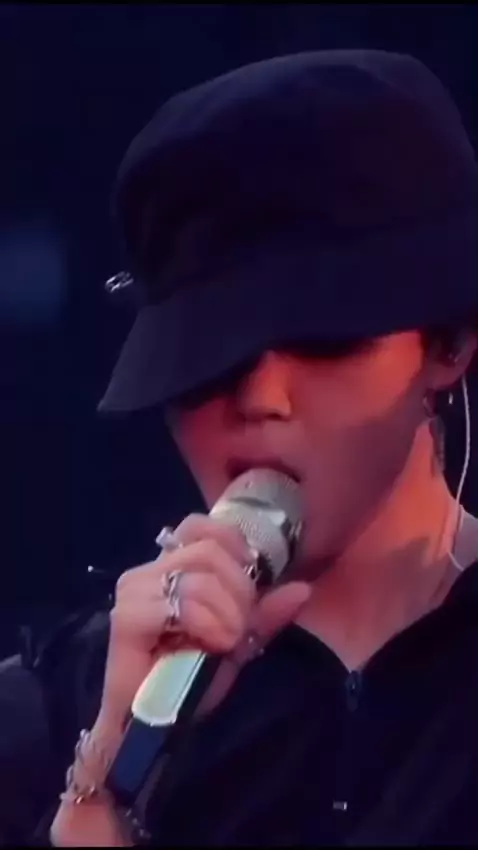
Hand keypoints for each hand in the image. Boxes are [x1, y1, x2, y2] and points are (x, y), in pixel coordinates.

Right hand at [98, 514, 309, 728]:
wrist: (155, 725)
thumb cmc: (191, 679)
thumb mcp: (239, 640)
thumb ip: (266, 613)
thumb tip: (303, 588)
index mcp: (171, 567)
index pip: (200, 526)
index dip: (234, 546)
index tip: (251, 586)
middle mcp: (149, 570)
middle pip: (208, 549)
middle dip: (238, 589)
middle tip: (239, 627)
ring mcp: (135, 591)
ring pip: (199, 577)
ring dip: (226, 613)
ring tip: (224, 641)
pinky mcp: (127, 618)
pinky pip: (182, 603)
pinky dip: (206, 624)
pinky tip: (210, 645)